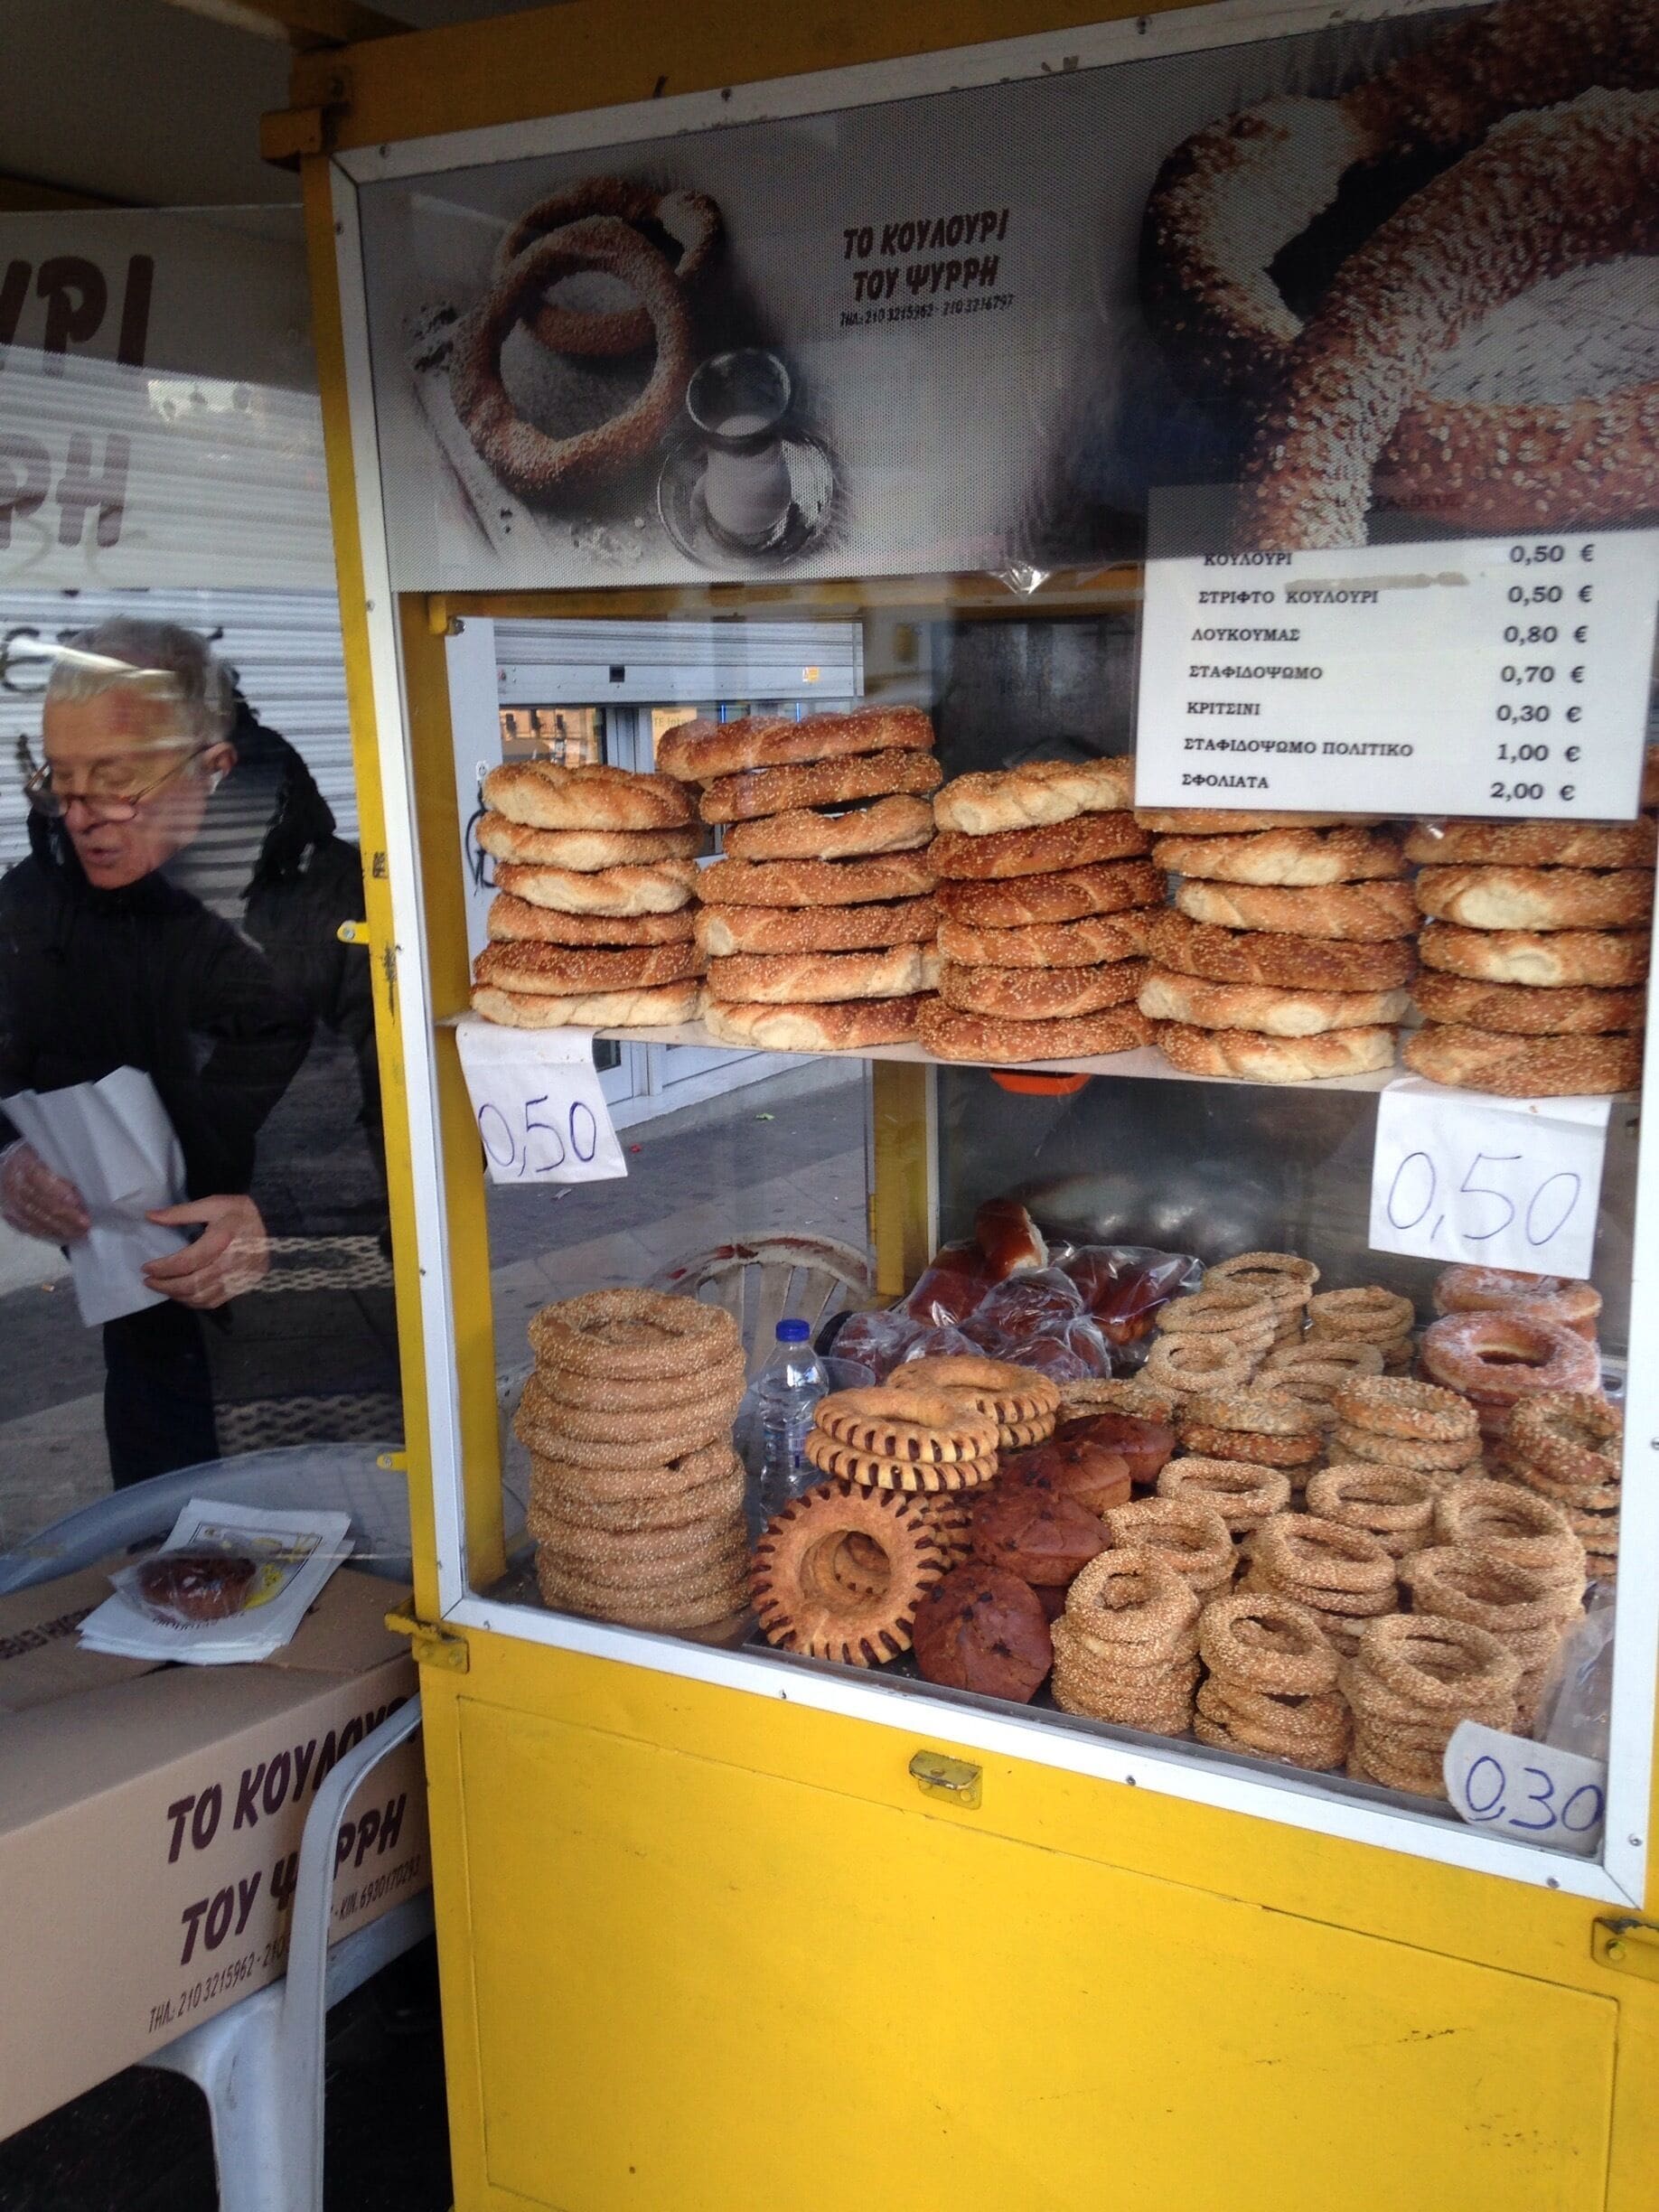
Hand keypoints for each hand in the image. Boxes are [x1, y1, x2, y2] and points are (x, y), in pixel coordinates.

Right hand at [0, 1141, 89, 1242]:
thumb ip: (66, 1167)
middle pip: (37, 1202)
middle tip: (85, 1223)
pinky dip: (47, 1233)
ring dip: (58, 1228)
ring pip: (33, 1218)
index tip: (76, 1202)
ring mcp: (9, 1201)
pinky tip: (64, 1236)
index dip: (56, 1190)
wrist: (14, 1165)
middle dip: (64, 1215)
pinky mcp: (10, 1214)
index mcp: (24, 1161)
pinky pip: (27, 1227)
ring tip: (79, 1232)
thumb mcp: (53, 1155)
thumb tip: (90, 1184)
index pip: (37, 1177)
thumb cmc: (41, 1159)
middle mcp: (13, 1182)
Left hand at [144, 1193, 270, 1307]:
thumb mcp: (212, 1204)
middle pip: (194, 1284)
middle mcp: (233, 1262)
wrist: (274, 1221)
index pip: (188, 1261)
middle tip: (149, 1281)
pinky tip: (183, 1294)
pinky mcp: (244, 1285)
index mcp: (224, 1239)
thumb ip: (180, 1212)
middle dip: (166, 1286)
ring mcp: (240, 1277)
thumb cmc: (239, 1211)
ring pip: (203, 1296)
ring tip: (164, 1288)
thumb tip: (150, 1216)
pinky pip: (215, 1301)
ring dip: (178, 1296)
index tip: (146, 1268)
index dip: (163, 1268)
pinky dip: (195, 1302)